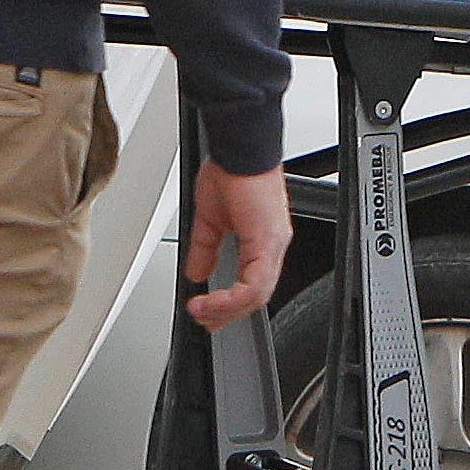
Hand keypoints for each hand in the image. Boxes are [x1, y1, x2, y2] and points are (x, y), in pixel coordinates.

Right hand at [184, 160, 291, 330]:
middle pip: (256, 296)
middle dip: (227, 314)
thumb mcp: (210, 220)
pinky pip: (255, 283)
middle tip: (205, 321)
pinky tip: (212, 300)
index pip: (251, 285)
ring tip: (202, 312)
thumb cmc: (231, 172)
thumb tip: (196, 272)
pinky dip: (232, 297)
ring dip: (226, 309)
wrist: (239, 148)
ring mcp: (273, 244)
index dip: (230, 304)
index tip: (208, 314)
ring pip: (256, 294)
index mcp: (261, 241)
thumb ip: (204, 249)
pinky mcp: (268, 241)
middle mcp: (272, 246)